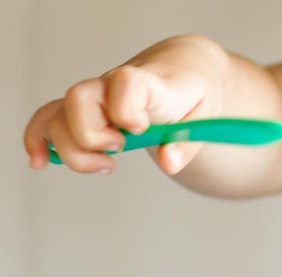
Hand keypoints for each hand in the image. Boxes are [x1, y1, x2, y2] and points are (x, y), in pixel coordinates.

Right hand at [24, 35, 227, 174]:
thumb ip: (187, 142)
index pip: (127, 83)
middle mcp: (114, 86)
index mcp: (150, 84)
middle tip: (121, 150)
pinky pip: (49, 118)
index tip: (140, 129)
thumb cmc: (192, 92)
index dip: (126, 108)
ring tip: (107, 166)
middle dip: (92, 135)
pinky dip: (40, 140)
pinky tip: (41, 161)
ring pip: (59, 115)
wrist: (180, 70)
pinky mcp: (84, 109)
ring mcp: (96, 97)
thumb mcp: (205, 117)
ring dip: (73, 150)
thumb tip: (168, 163)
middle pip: (79, 98)